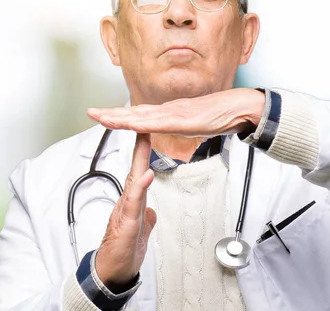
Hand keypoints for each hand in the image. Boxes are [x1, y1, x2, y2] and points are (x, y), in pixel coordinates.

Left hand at [87, 88, 264, 136]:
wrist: (240, 106)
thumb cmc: (224, 113)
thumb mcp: (200, 122)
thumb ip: (187, 123)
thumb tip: (179, 126)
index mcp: (173, 112)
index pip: (143, 114)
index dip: (123, 114)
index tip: (106, 115)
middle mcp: (170, 110)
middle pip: (136, 112)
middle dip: (112, 113)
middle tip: (91, 112)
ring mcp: (176, 113)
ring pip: (142, 116)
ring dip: (120, 117)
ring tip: (101, 117)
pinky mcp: (183, 119)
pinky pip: (158, 122)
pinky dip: (141, 122)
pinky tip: (129, 122)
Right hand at [95, 134, 156, 291]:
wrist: (114, 271)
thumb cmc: (125, 250)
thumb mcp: (141, 229)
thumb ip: (145, 217)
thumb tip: (151, 209)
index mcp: (133, 201)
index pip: (140, 171)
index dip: (143, 151)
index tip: (148, 131)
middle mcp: (128, 202)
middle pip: (135, 169)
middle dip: (139, 146)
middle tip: (143, 123)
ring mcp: (125, 211)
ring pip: (133, 180)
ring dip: (139, 160)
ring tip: (144, 139)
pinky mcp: (125, 223)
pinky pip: (133, 202)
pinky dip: (140, 188)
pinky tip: (146, 175)